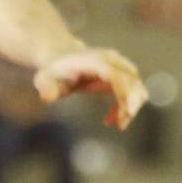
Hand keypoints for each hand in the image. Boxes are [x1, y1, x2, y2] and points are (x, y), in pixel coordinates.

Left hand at [33, 47, 147, 128]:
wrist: (61, 57)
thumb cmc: (53, 71)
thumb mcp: (44, 79)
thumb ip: (46, 88)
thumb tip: (47, 97)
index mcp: (94, 61)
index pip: (116, 75)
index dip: (124, 92)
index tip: (126, 112)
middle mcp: (111, 60)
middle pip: (132, 80)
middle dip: (131, 104)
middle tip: (120, 125)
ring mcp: (119, 65)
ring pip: (137, 86)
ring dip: (131, 107)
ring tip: (116, 123)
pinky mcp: (123, 74)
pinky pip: (135, 90)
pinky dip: (129, 106)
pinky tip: (113, 118)